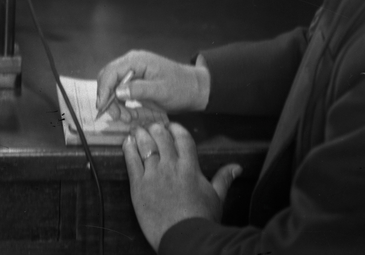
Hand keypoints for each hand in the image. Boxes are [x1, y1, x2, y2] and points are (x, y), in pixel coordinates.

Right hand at [95, 50, 209, 123]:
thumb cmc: (180, 88)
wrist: (194, 89)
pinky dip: (122, 104)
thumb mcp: (161, 91)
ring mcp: (133, 72)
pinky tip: (130, 114)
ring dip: (116, 104)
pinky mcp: (135, 82)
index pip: (111, 72)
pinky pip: (121, 92)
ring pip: (113, 87)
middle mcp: (131, 63)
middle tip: (118, 116)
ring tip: (127, 117)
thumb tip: (117, 92)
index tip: (102, 107)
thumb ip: (139, 90)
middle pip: (108, 79)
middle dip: (109, 98)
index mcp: (136, 61)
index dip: (103, 89)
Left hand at [124, 121, 241, 250]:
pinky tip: (127, 142)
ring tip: (138, 129)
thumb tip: (237, 167)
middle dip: (156, 128)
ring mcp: (153, 175)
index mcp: (190, 166)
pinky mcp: (138, 186)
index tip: (171, 126)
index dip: (176, 128)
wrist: (184, 238)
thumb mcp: (217, 197)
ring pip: (145, 145)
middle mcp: (171, 166)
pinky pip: (131, 162)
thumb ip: (224, 178)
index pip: (182, 138)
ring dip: (141, 134)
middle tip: (152, 125)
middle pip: (161, 137)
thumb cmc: (202, 219)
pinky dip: (128, 149)